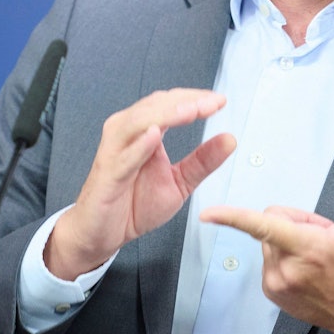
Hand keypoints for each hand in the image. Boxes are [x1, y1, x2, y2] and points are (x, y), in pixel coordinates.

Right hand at [45, 88, 235, 279]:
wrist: (102, 234)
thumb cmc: (134, 204)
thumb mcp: (179, 182)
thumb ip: (203, 161)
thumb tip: (230, 139)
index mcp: (145, 131)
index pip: (170, 103)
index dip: (194, 98)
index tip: (220, 101)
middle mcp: (127, 133)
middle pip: (155, 106)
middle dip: (185, 102)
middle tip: (211, 103)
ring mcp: (115, 151)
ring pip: (138, 122)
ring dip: (166, 114)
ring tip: (191, 111)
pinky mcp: (107, 174)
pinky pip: (123, 156)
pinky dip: (139, 145)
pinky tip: (155, 136)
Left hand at [200, 168, 333, 333]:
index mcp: (307, 248)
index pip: (263, 226)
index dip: (233, 217)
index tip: (208, 213)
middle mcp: (287, 268)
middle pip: (271, 223)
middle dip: (294, 223)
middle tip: (321, 236)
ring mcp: (277, 283)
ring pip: (269, 242)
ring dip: (288, 241)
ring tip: (315, 254)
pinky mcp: (272, 292)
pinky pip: (268, 260)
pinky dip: (283, 258)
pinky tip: (306, 268)